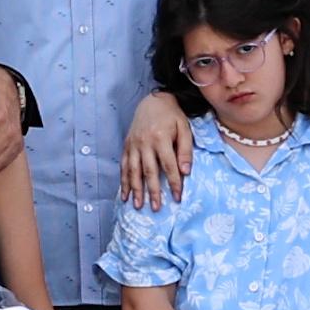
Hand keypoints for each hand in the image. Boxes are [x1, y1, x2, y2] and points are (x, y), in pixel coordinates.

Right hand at [121, 89, 193, 208]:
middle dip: (153, 191)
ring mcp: (133, 145)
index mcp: (161, 138)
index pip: (169, 165)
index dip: (173, 182)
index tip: (177, 198)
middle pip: (149, 171)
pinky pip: (124, 166)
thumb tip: (186, 171)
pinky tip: (125, 194)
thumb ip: (185, 149)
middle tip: (156, 208)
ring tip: (138, 205)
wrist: (153, 101)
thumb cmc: (172, 116)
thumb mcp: (184, 128)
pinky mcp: (127, 146)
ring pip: (133, 170)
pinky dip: (124, 181)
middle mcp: (145, 143)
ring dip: (135, 189)